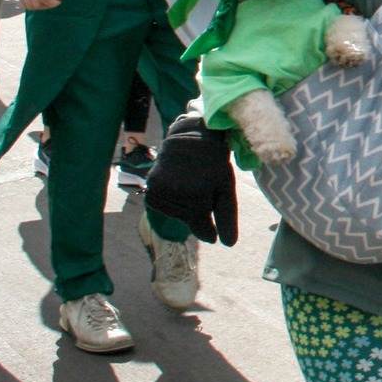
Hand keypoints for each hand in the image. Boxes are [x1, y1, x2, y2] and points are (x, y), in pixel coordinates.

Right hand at [16, 0, 62, 9]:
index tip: (59, 1)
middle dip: (48, 6)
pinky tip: (39, 1)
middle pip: (37, 4)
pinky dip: (33, 6)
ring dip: (40, 7)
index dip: (53, 3)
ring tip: (46, 2)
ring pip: (30, 7)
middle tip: (53, 2)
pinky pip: (25, 5)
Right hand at [145, 112, 239, 245]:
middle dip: (199, 211)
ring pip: (177, 214)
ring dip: (185, 205)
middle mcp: (177, 193)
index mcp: (199, 195)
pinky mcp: (151, 188)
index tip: (214, 235)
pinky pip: (164, 207)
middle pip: (190, 220)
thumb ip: (226, 217)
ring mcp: (161, 190)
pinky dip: (172, 202)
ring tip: (190, 183)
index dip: (210, 232)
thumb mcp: (226, 187)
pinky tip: (178, 185)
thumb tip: (229, 244)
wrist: (190, 136)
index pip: (203, 230)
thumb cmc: (215, 162)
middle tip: (203, 189)